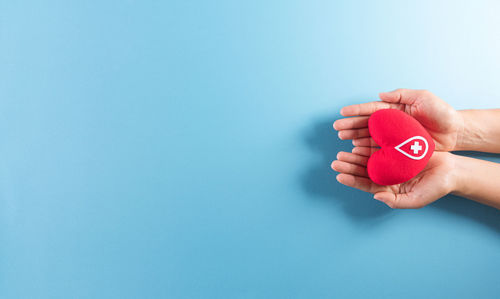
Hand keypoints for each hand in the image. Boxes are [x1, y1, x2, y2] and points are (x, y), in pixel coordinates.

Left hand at [331, 150, 456, 207]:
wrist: (453, 170)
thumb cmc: (436, 187)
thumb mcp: (416, 199)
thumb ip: (396, 201)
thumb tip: (376, 197)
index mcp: (389, 188)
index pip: (366, 185)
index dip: (352, 181)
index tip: (338, 176)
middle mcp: (387, 175)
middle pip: (363, 171)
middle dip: (349, 166)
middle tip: (336, 161)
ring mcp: (391, 162)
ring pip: (368, 159)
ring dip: (354, 156)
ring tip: (342, 152)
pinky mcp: (397, 150)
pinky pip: (379, 147)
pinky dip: (368, 144)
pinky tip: (358, 142)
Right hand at [334, 89, 462, 150]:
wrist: (456, 132)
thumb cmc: (442, 112)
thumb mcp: (424, 97)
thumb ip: (402, 94)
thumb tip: (380, 95)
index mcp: (395, 109)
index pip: (371, 109)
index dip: (356, 110)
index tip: (342, 112)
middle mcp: (391, 123)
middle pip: (366, 124)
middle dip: (351, 125)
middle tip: (337, 129)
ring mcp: (394, 137)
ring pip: (370, 137)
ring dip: (355, 137)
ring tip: (343, 140)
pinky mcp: (399, 149)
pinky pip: (380, 150)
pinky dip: (368, 150)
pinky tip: (357, 150)